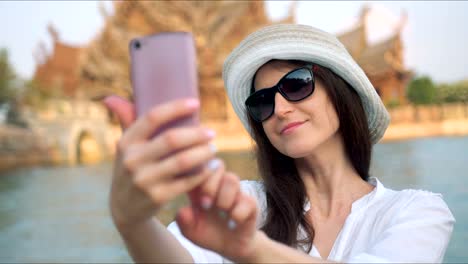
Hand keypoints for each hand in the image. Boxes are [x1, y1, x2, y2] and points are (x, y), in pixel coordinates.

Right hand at [104, 95, 218, 230]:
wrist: (124, 209)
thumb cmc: (131, 168)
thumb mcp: (125, 148)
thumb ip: (126, 121)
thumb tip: (111, 98)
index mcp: (126, 142)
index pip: (152, 117)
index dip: (176, 108)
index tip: (196, 103)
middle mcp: (133, 160)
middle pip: (172, 140)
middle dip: (197, 134)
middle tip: (211, 133)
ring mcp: (144, 180)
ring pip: (183, 161)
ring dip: (203, 153)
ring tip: (213, 148)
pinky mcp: (157, 197)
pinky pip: (187, 182)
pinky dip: (203, 173)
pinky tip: (212, 166)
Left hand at [176, 171, 260, 261]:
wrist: (230, 248)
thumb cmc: (207, 234)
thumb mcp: (190, 231)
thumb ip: (183, 220)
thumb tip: (184, 210)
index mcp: (202, 186)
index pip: (199, 166)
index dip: (194, 171)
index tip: (190, 190)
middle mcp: (220, 185)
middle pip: (217, 165)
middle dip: (209, 186)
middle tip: (205, 206)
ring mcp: (236, 193)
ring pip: (231, 179)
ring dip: (223, 198)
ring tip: (221, 214)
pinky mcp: (251, 204)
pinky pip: (246, 201)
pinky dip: (237, 214)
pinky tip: (232, 224)